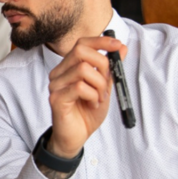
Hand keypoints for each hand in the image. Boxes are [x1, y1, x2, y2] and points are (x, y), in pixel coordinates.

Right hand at [47, 36, 126, 157]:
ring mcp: (55, 85)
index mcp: (69, 67)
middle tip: (107, 82)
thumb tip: (121, 47)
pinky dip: (93, 95)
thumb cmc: (87, 112)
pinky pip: (80, 87)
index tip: (117, 45)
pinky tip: (93, 104)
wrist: (76, 137)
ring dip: (99, 84)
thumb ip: (110, 68)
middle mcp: (59, 73)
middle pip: (81, 51)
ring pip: (83, 69)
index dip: (100, 41)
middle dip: (102, 64)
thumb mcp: (104, 87)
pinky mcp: (56, 98)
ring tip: (100, 98)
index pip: (82, 44)